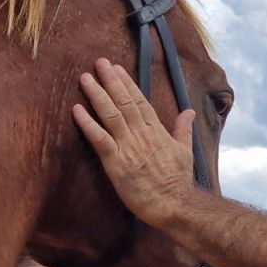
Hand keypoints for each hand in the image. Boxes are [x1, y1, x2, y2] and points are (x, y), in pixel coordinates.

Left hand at [73, 58, 196, 227]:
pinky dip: (87, 123)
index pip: (140, 100)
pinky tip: (77, 109)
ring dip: (97, 94)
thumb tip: (189, 112)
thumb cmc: (179, 181)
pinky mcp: (116, 162)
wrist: (174, 204)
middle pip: (124, 102)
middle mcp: (142, 134)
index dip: (126, 83)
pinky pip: (99, 138)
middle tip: (98, 63)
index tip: (116, 68)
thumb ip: (184, 129)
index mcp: (157, 130)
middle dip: (110, 80)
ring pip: (110, 114)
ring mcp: (128, 147)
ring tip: (85, 78)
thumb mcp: (185, 151)